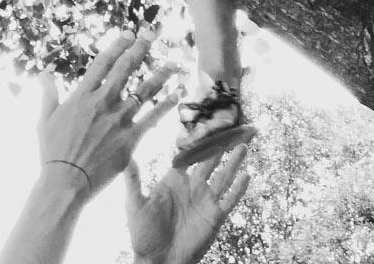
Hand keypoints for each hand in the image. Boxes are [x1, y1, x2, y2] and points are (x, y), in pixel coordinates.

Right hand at [37, 33, 177, 194]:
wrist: (65, 182)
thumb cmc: (52, 153)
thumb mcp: (45, 120)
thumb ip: (48, 94)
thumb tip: (43, 73)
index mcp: (82, 96)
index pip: (103, 62)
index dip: (118, 45)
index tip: (129, 34)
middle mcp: (103, 102)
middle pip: (126, 69)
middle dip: (140, 49)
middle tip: (152, 34)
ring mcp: (119, 120)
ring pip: (145, 91)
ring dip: (161, 75)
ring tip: (174, 63)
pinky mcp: (131, 138)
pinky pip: (153, 117)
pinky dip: (166, 105)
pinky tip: (177, 95)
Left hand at [127, 138, 252, 263]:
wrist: (158, 262)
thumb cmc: (143, 235)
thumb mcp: (135, 206)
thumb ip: (133, 182)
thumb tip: (126, 158)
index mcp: (174, 180)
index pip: (188, 155)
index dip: (196, 140)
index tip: (203, 123)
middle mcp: (192, 187)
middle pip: (210, 161)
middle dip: (220, 145)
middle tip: (230, 127)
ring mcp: (205, 201)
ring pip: (223, 176)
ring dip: (233, 162)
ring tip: (243, 146)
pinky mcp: (215, 216)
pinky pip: (230, 199)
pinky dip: (239, 188)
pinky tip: (247, 175)